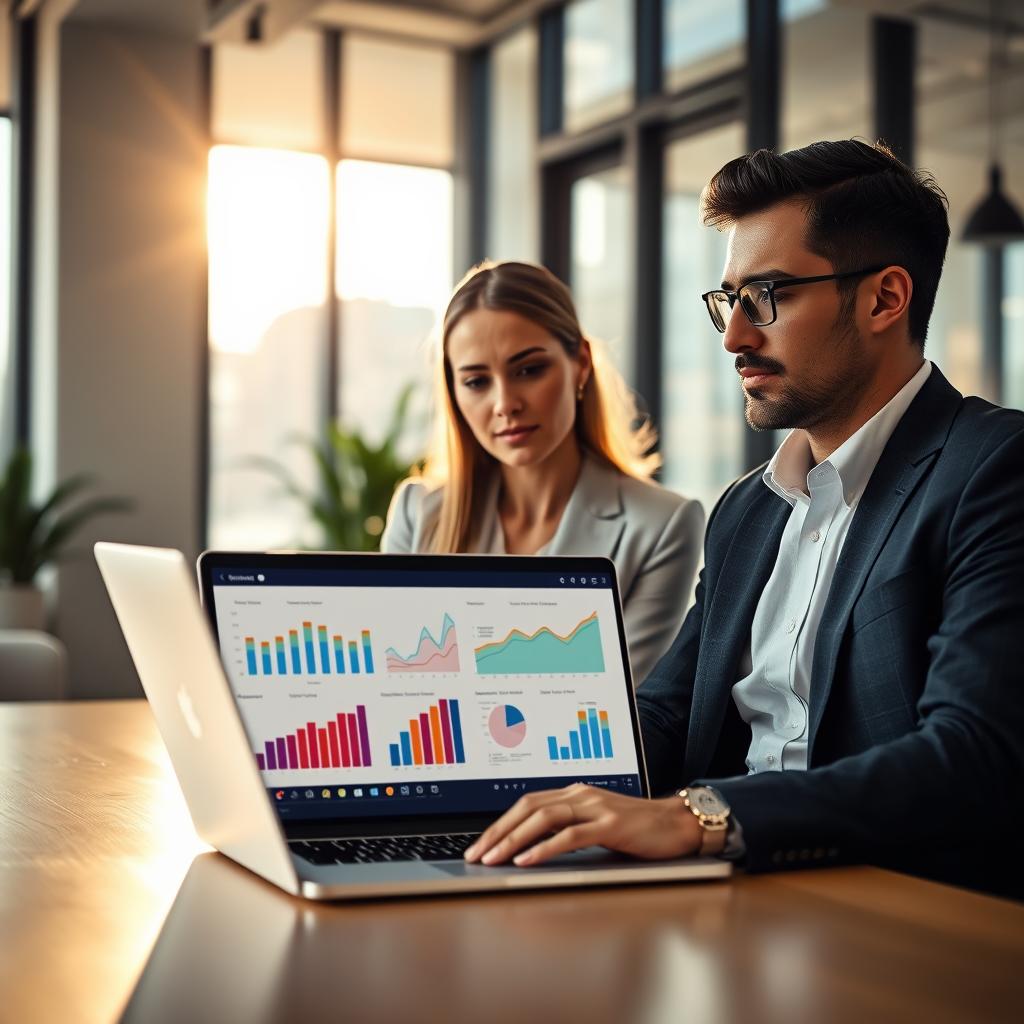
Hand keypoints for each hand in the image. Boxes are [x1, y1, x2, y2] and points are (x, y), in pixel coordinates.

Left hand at [463, 783, 702, 866]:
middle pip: (527, 808)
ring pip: (543, 819)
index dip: (499, 823)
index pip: (526, 803)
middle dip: (497, 832)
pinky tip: (527, 861)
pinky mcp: (610, 825)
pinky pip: (570, 835)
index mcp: (574, 793)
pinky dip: (544, 848)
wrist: (678, 823)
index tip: (479, 845)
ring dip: (513, 840)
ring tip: (493, 859)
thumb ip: (567, 829)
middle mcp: (580, 794)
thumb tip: (530, 848)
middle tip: (475, 854)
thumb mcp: (595, 825)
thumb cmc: (637, 829)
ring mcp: (595, 807)